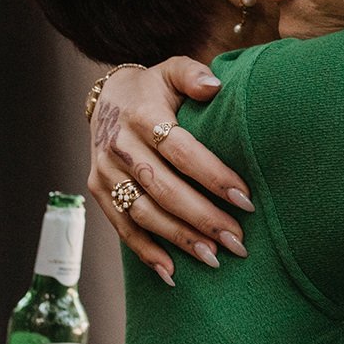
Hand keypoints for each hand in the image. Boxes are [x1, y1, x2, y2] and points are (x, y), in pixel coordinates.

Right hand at [87, 59, 251, 286]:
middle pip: (164, 189)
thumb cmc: (153, 88)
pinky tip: (173, 273)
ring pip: (145, 213)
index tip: (246, 199)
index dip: (213, 176)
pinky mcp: (98, 191)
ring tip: (215, 259)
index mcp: (142, 115)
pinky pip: (122, 227)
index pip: (181, 151)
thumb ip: (192, 74)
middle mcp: (119, 146)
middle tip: (238, 241)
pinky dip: (146, 252)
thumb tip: (215, 86)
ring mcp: (105, 171)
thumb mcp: (171, 70)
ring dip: (180, 239)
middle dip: (203, 218)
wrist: (105, 97)